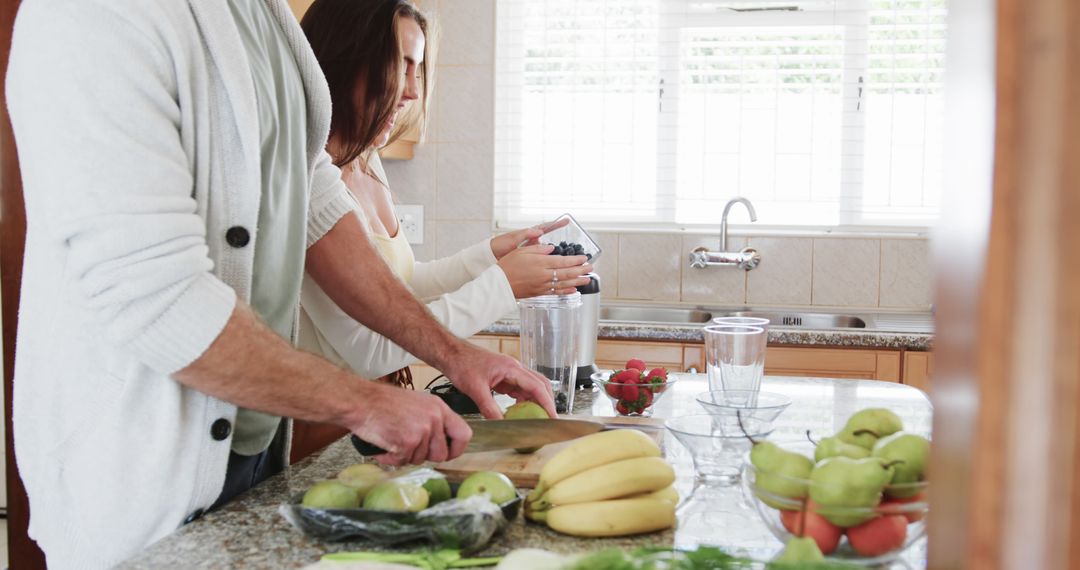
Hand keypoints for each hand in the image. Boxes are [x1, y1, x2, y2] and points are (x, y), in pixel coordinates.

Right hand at [347, 381, 472, 465]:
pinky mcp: (407, 441)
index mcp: (439, 408)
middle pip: (441, 454)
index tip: (447, 454)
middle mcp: (434, 418)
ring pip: (420, 459)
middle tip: (409, 449)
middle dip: (424, 457)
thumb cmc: (383, 403)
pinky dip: (391, 459)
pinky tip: (383, 446)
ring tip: (392, 441)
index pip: (464, 434)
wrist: (361, 401)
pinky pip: (403, 461)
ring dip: (404, 456)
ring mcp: (422, 430)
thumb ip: (432, 421)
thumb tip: (440, 444)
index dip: (456, 449)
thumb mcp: (417, 404)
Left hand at [441, 343, 557, 418]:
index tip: (552, 417)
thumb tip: (501, 424)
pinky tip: (519, 411)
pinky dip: (523, 400)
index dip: (547, 403)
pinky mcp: (503, 376)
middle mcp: (514, 368)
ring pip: (531, 386)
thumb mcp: (475, 389)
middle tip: (549, 419)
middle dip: (547, 401)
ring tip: (537, 418)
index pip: (536, 386)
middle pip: (540, 384)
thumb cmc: (462, 364)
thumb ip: (489, 408)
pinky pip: (519, 388)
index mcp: (511, 368)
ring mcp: (510, 371)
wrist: (451, 353)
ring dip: (535, 401)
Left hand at [489, 217, 570, 258]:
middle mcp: (532, 242)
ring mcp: (531, 251)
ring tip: (570, 255)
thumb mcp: (512, 239)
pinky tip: (556, 266)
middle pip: (549, 239)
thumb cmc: (499, 245)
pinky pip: (541, 259)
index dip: (555, 224)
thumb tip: (539, 231)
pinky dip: (548, 261)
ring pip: (547, 251)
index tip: (566, 221)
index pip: (545, 227)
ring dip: (557, 253)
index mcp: (528, 234)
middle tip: (573, 242)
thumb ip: (525, 234)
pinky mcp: (529, 260)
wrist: (490, 256)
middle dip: (560, 240)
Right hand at [497, 244, 592, 297]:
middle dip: (581, 270)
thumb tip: (552, 248)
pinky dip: (566, 291)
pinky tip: (573, 290)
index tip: (584, 258)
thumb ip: (538, 249)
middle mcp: (543, 275)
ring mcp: (542, 285)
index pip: (563, 261)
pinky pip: (556, 292)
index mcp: (540, 263)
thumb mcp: (521, 251)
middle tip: (591, 268)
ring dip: (577, 281)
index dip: (575, 260)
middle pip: (567, 273)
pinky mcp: (539, 293)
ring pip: (564, 284)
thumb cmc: (507, 265)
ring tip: (588, 279)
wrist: (498, 283)